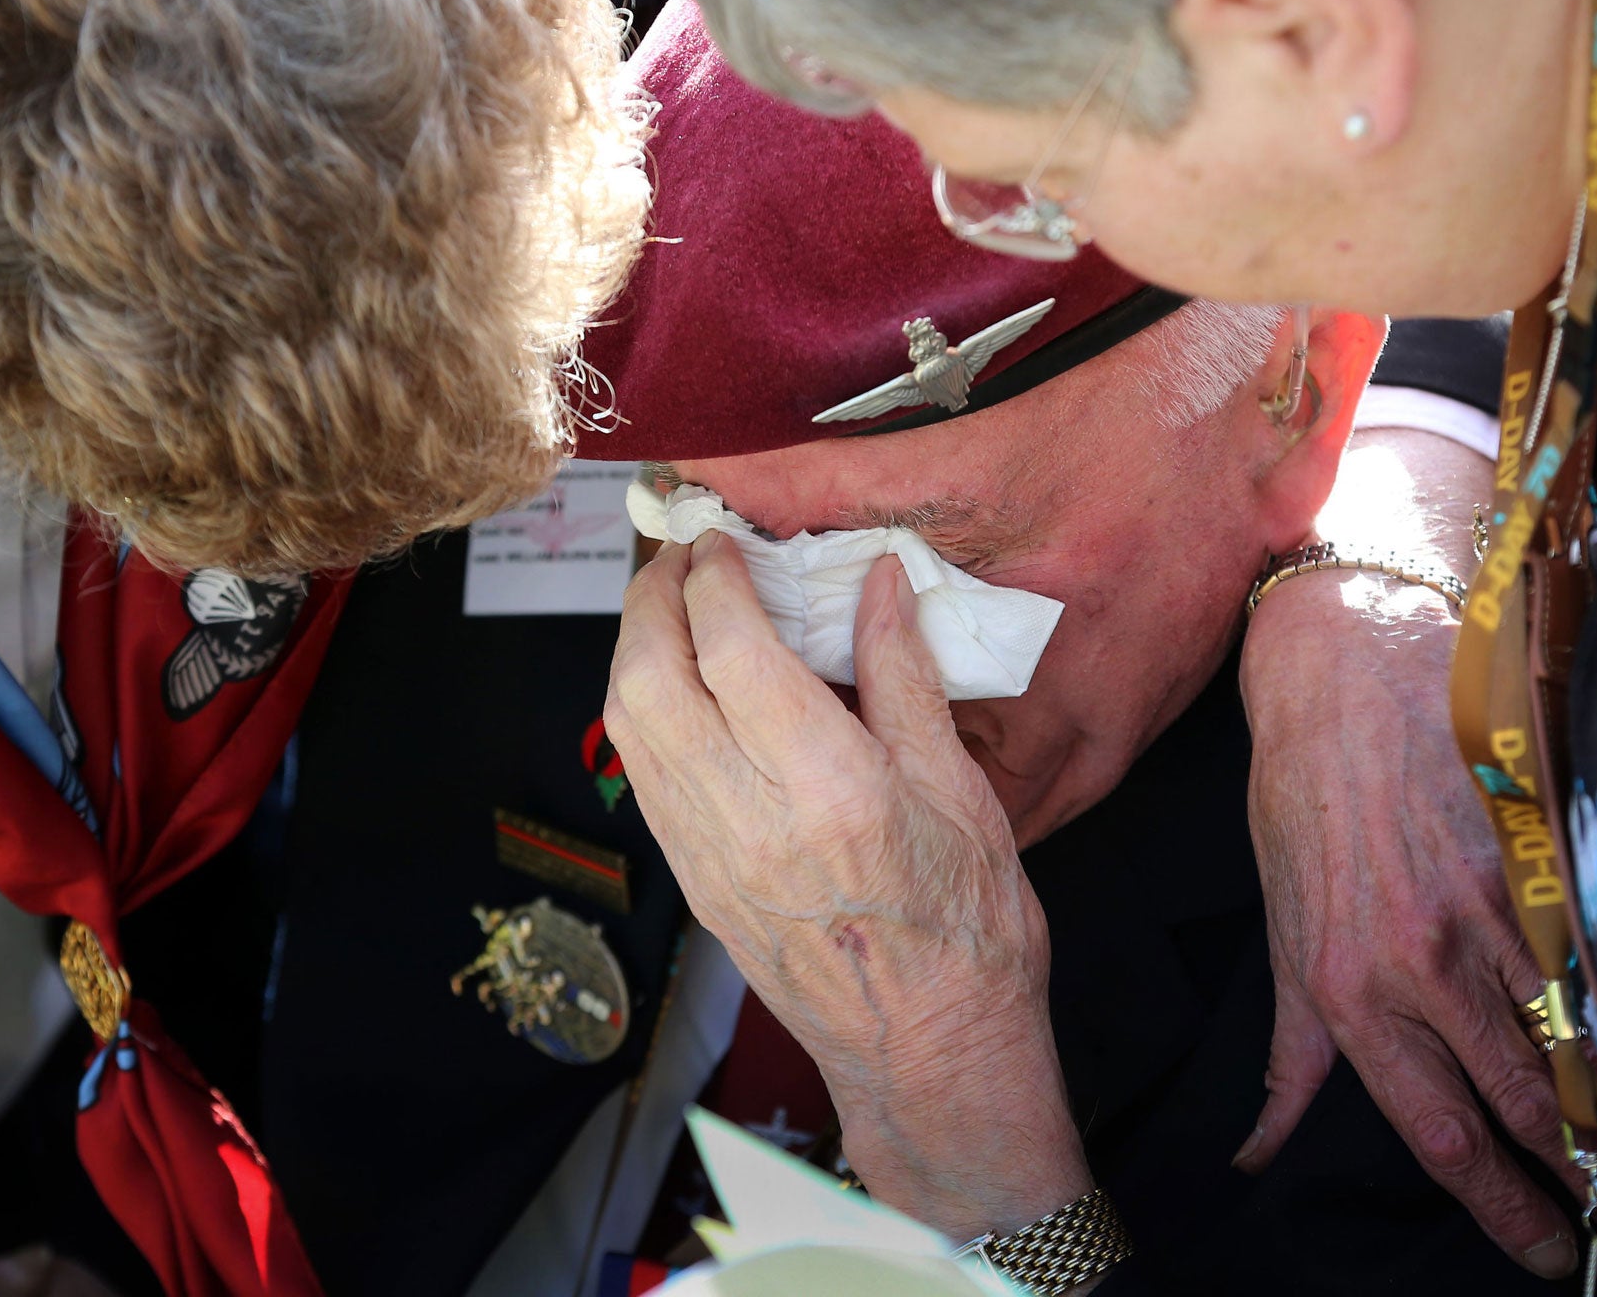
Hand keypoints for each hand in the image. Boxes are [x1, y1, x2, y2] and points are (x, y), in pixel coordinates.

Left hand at [604, 533, 1089, 1235]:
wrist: (932, 1057)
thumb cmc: (967, 934)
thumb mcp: (960, 792)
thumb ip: (904, 677)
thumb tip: (879, 582)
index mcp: (827, 788)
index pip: (730, 649)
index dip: (712, 578)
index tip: (719, 539)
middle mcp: (750, 821)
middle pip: (648, 680)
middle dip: (649, 601)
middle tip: (677, 558)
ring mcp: (708, 859)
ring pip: (628, 729)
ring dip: (632, 652)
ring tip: (669, 609)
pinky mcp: (695, 887)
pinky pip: (643, 778)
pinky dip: (641, 712)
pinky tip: (676, 687)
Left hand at [1240, 429, 1596, 1275]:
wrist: (1341, 671)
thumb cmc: (1302, 800)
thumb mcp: (1278, 929)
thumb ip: (1288, 1054)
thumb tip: (1257, 1149)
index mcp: (1348, 988)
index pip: (1438, 1132)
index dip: (1502, 1207)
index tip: (1551, 1255)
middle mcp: (1423, 960)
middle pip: (1530, 1103)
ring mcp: (1491, 906)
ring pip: (1584, 1037)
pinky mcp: (1540, 853)